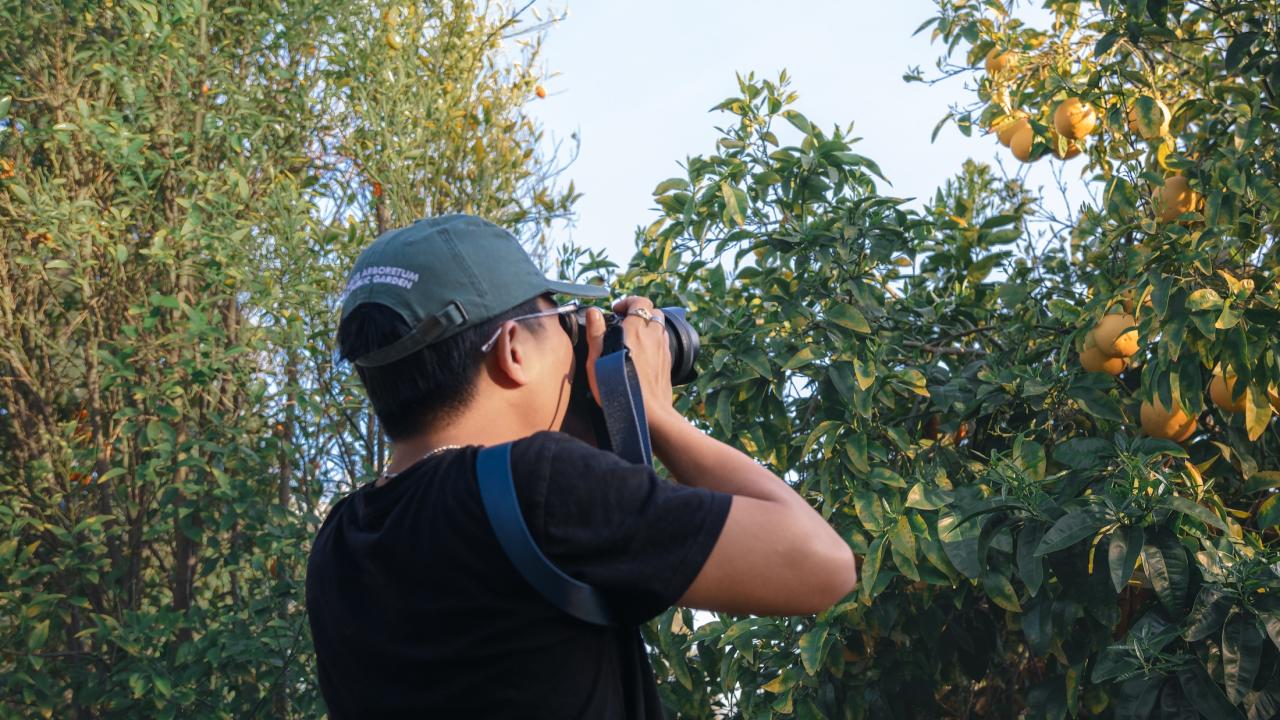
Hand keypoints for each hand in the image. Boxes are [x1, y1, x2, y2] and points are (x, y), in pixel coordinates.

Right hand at [584, 296, 676, 425]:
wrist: (648, 414)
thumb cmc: (619, 389)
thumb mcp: (597, 362)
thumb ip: (596, 334)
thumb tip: (594, 312)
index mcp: (636, 331)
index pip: (640, 302)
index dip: (629, 302)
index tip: (616, 311)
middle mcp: (653, 336)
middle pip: (654, 312)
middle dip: (641, 313)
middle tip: (625, 323)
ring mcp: (663, 350)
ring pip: (660, 328)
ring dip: (649, 327)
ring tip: (634, 339)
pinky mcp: (668, 363)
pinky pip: (664, 344)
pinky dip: (655, 342)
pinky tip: (643, 356)